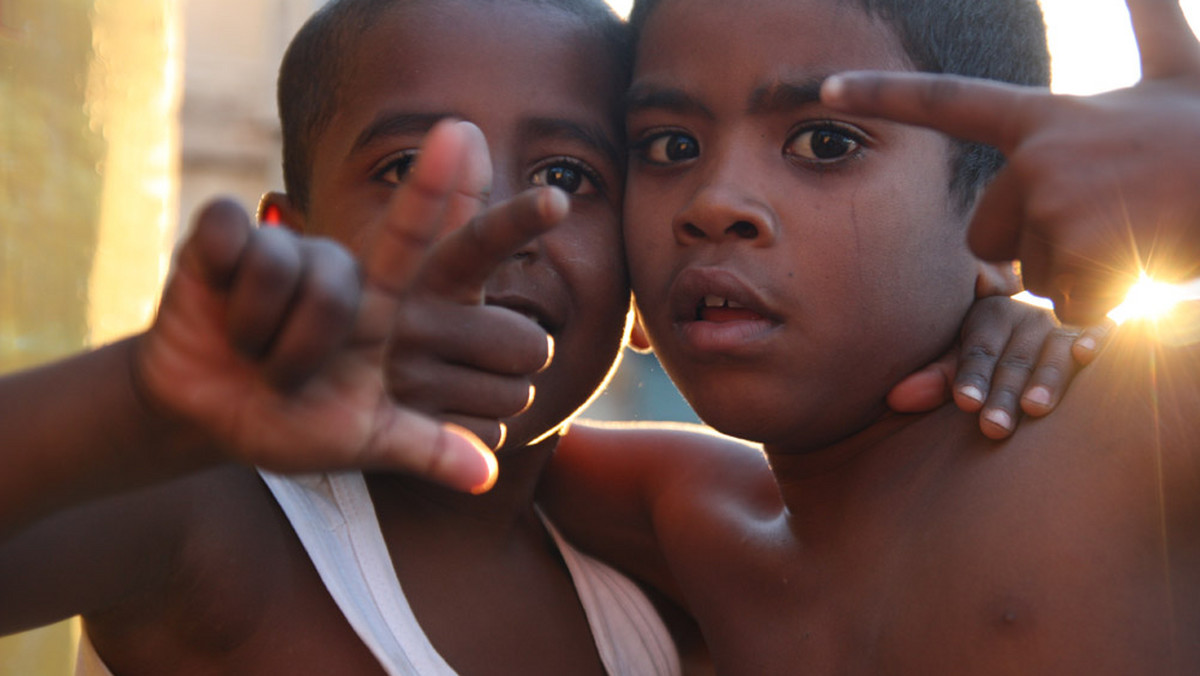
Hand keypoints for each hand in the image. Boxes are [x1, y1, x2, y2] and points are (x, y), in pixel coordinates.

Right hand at [134, 121, 559, 491]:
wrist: (199, 416)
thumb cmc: (287, 421)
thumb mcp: (361, 437)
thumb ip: (423, 446)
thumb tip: (489, 477)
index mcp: (390, 306)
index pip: (459, 257)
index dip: (506, 224)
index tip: (560, 201)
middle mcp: (352, 270)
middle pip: (403, 228)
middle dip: (425, 202)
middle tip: (364, 285)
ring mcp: (291, 249)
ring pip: (313, 283)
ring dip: (284, 350)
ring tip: (264, 364)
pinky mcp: (224, 236)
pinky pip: (242, 251)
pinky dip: (231, 307)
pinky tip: (222, 320)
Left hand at [823, 0, 1199, 325]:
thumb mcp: (1182, 68)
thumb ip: (1151, 21)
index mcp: (1046, 119)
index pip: (948, 102)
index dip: (883, 94)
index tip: (825, 85)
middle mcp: (1039, 158)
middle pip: (989, 234)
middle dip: (1038, 243)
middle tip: (1110, 216)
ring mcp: (1058, 206)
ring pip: (1034, 272)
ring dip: (1080, 269)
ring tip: (1135, 232)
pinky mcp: (1085, 256)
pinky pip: (1070, 304)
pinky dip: (1106, 301)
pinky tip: (1145, 263)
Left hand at [889, 296, 1111, 438]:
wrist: (1036, 333)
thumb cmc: (989, 358)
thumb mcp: (960, 364)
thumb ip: (934, 380)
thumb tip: (895, 400)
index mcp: (989, 315)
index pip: (978, 351)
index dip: (970, 377)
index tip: (965, 403)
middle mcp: (1027, 317)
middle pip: (1013, 361)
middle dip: (1003, 396)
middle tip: (993, 428)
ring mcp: (1063, 325)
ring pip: (1053, 355)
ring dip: (1045, 380)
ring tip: (1034, 409)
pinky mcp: (1096, 330)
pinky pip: (1100, 331)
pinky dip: (1095, 339)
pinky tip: (1087, 354)